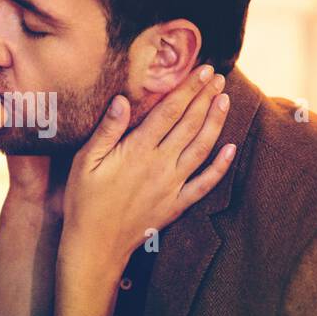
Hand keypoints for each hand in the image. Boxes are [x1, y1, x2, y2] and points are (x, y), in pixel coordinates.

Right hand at [62, 64, 236, 274]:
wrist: (95, 245)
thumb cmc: (84, 201)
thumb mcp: (85, 162)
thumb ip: (107, 130)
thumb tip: (121, 100)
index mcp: (138, 150)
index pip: (169, 111)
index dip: (187, 89)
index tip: (201, 70)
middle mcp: (160, 165)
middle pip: (190, 124)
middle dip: (205, 97)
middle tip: (217, 76)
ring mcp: (172, 186)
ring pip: (202, 148)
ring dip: (216, 122)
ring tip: (225, 99)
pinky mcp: (176, 205)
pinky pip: (205, 184)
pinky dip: (220, 166)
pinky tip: (232, 149)